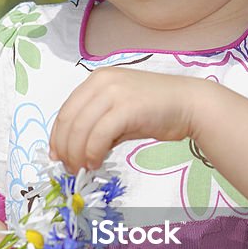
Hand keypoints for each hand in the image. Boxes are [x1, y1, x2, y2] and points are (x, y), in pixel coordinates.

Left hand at [49, 67, 200, 172]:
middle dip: (65, 149)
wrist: (190, 104)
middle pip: (69, 120)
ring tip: (84, 168)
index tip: (58, 157)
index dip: (57, 137)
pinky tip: (96, 163)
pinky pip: (99, 135)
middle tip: (69, 169)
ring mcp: (114, 92)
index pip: (66, 110)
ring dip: (77, 154)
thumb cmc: (157, 109)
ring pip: (81, 129)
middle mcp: (101, 81)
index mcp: (97, 79)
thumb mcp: (120, 111)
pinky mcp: (126, 108)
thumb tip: (75, 151)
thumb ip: (98, 124)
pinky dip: (92, 153)